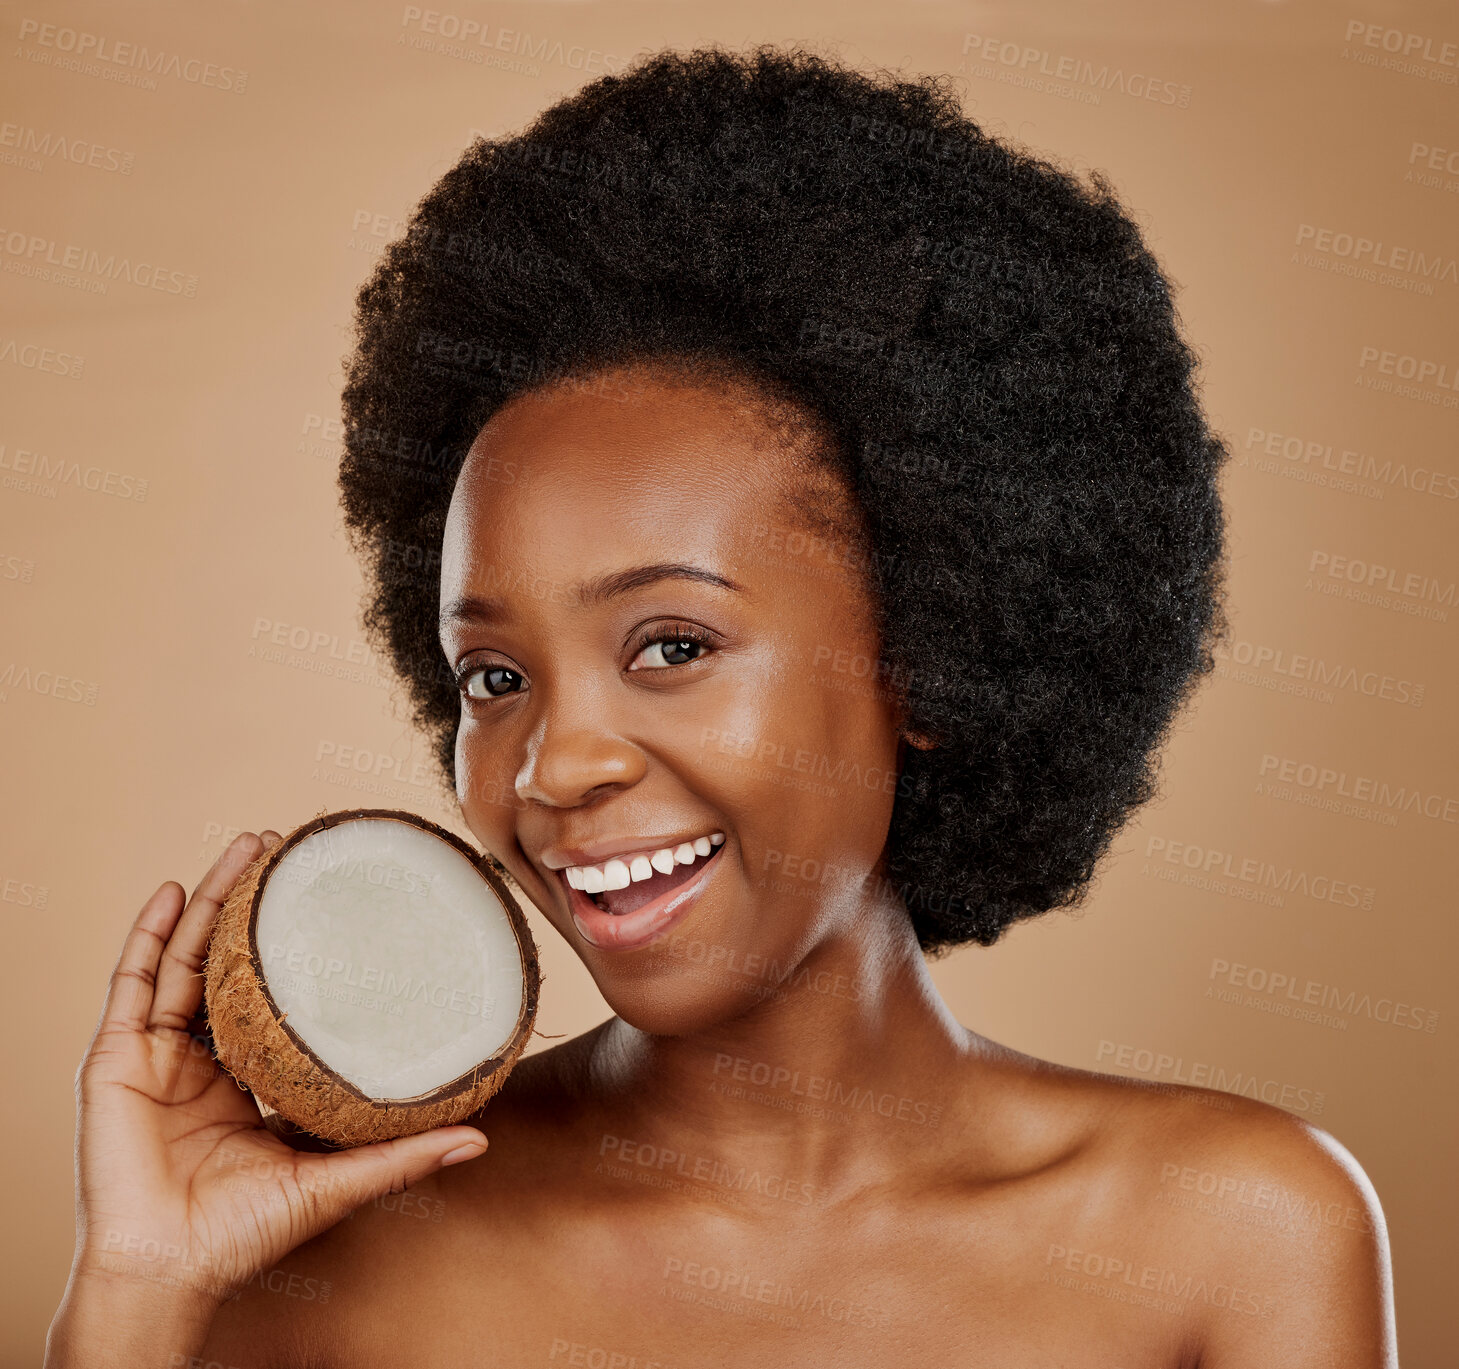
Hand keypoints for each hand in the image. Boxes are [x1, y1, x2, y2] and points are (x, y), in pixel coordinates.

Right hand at [67, 831, 487, 1306]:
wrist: (167, 1270)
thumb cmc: (243, 1235)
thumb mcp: (334, 1180)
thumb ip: (402, 1156)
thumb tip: (479, 1139)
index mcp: (251, 1079)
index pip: (277, 997)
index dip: (300, 950)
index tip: (335, 902)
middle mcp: (206, 1058)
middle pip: (231, 962)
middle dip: (255, 904)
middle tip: (287, 848)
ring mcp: (159, 1055)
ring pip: (187, 959)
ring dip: (211, 901)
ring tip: (245, 848)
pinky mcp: (118, 1059)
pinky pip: (132, 986)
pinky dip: (148, 937)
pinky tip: (168, 894)